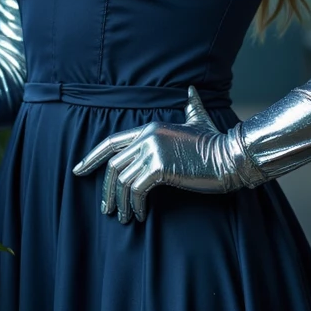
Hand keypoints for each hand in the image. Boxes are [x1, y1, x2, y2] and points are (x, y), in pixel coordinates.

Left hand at [71, 86, 245, 223]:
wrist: (232, 156)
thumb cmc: (216, 142)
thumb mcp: (199, 121)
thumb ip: (192, 107)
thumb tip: (192, 92)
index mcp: (149, 128)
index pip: (111, 143)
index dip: (91, 157)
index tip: (78, 171)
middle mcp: (146, 137)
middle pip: (113, 166)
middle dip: (107, 190)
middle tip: (107, 209)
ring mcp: (152, 151)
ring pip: (123, 181)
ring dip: (121, 203)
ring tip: (124, 219)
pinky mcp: (160, 168)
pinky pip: (137, 191)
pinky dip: (136, 206)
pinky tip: (140, 217)